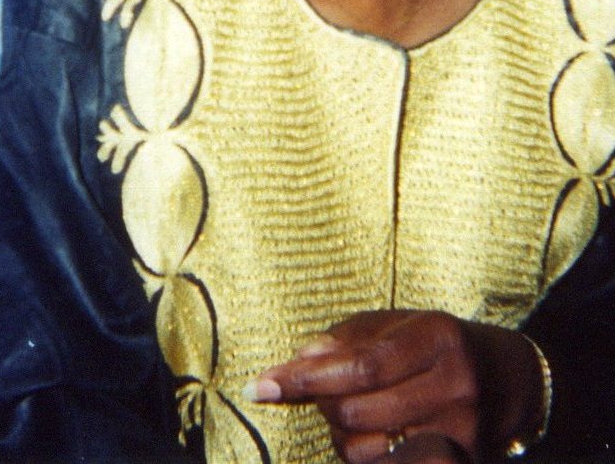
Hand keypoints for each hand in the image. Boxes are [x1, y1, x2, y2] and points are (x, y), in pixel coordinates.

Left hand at [244, 310, 544, 462]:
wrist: (511, 382)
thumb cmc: (440, 344)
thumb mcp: (399, 323)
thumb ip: (348, 338)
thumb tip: (300, 360)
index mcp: (437, 336)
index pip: (360, 365)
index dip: (307, 378)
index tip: (263, 385)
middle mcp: (454, 385)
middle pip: (356, 411)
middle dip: (323, 402)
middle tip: (322, 389)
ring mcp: (460, 432)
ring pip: (366, 449)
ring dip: (340, 431)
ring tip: (353, 408)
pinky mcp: (461, 463)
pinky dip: (364, 454)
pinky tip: (372, 433)